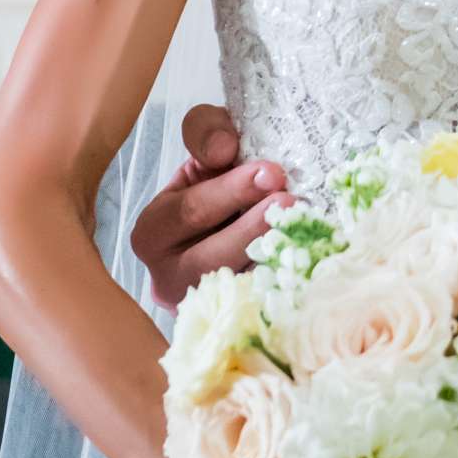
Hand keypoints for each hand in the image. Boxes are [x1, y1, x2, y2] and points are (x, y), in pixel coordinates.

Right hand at [129, 105, 291, 308]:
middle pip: (211, 257)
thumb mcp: (204, 153)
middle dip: (254, 227)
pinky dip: (282, 282)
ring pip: (235, 288)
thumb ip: (206, 134)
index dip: (231, 191)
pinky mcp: (232, 323)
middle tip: (291, 201)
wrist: (227, 228)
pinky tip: (305, 258)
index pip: (190, 211)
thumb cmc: (215, 186)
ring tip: (301, 227)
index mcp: (153, 233)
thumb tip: (224, 148)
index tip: (271, 173)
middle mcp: (168, 278)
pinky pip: (257, 307)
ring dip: (271, 257)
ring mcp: (201, 307)